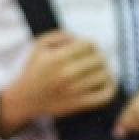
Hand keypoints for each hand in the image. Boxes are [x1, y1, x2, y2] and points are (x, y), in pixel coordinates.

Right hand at [0, 31, 115, 133]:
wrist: (27, 99)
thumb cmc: (34, 70)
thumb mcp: (39, 46)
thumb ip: (59, 35)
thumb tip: (79, 37)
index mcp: (57, 58)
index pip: (88, 45)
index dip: (92, 44)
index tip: (89, 48)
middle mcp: (66, 74)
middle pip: (99, 60)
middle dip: (100, 56)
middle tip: (97, 58)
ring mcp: (74, 90)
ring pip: (104, 76)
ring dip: (106, 70)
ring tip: (101, 69)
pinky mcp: (80, 104)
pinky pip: (105, 96)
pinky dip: (111, 88)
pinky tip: (108, 82)